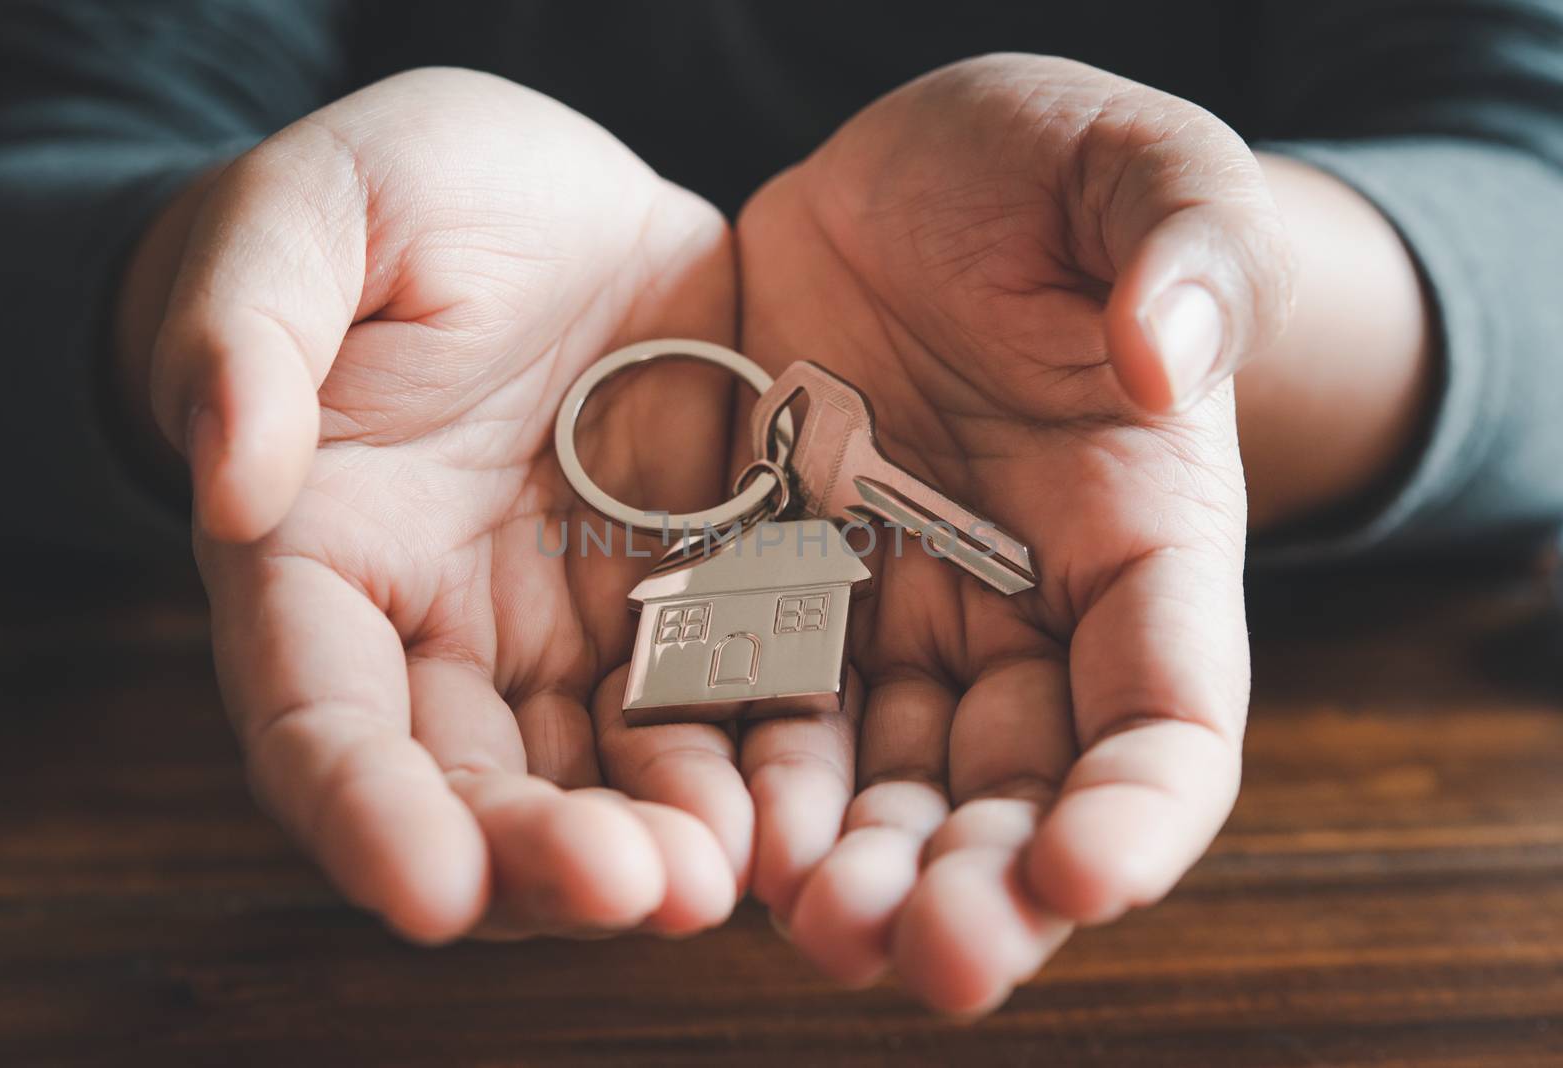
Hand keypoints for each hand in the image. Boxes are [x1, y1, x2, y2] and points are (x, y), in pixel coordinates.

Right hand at [133, 69, 755, 940]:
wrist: (551, 206)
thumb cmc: (399, 198)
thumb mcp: (314, 217)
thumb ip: (246, 333)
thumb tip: (229, 480)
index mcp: (326, 557)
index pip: (318, 718)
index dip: (365, 812)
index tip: (429, 889)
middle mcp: (445, 628)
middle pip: (474, 784)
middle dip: (540, 859)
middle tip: (634, 891)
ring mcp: (572, 629)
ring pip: (602, 777)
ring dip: (657, 842)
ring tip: (722, 875)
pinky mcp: (684, 603)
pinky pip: (718, 704)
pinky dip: (749, 765)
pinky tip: (799, 801)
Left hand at [736, 55, 1293, 1011]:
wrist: (902, 185)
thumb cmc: (1041, 172)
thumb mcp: (1128, 166)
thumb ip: (1181, 242)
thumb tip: (1171, 362)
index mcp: (1142, 535)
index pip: (1172, 709)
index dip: (1144, 806)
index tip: (1092, 872)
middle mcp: (1022, 608)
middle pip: (1021, 789)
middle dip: (986, 886)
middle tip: (931, 955)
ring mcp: (894, 611)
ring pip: (885, 782)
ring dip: (858, 869)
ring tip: (817, 924)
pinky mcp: (779, 589)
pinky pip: (758, 708)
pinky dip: (743, 784)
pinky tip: (711, 834)